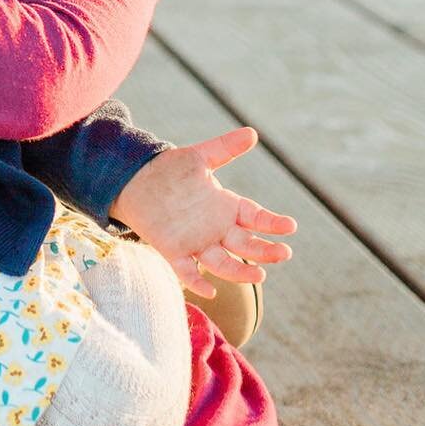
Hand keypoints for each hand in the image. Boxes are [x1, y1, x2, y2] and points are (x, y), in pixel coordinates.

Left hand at [109, 127, 295, 298]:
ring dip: (240, 272)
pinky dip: (197, 282)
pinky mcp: (173, 251)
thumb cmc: (169, 170)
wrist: (134, 181)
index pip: (255, 218)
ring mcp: (196, 242)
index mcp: (225, 207)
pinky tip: (209, 292)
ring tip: (260, 276)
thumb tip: (252, 133)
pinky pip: (187, 271)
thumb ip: (225, 148)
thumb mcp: (199, 157)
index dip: (272, 223)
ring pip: (223, 263)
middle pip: (246, 244)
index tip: (290, 226)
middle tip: (284, 253)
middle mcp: (215, 228)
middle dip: (265, 250)